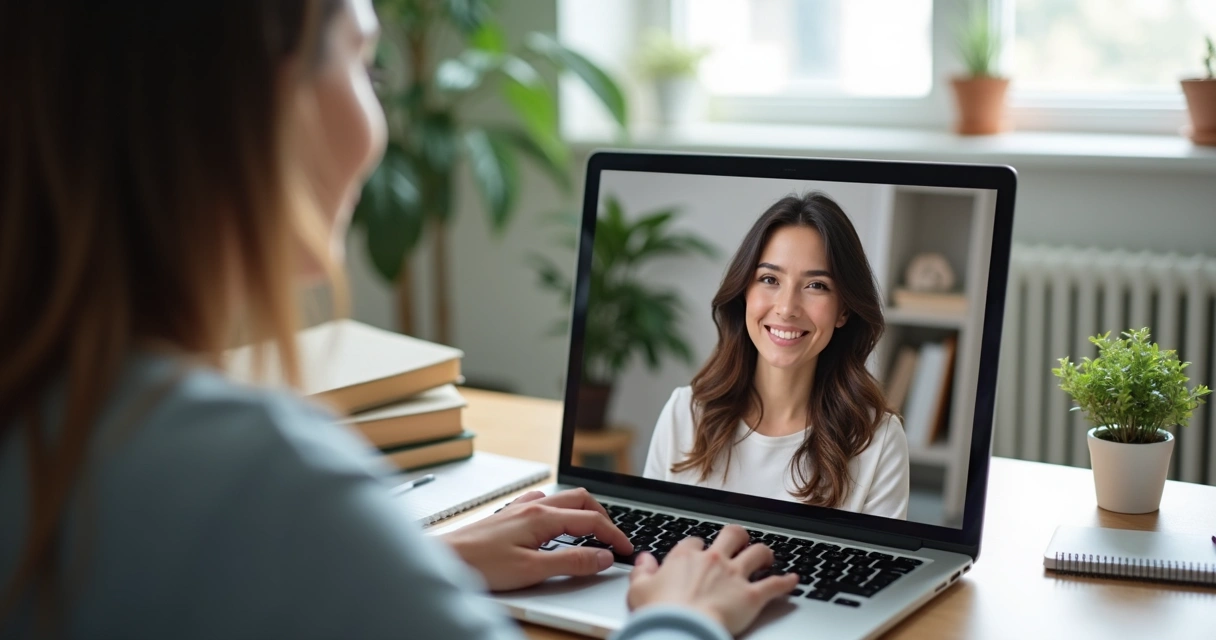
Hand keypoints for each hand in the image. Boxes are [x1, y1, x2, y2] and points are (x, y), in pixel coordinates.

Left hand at [440, 488, 633, 590]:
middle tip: (613, 539)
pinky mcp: (508, 515)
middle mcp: (533, 506)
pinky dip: (560, 511)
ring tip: (592, 531)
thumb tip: (603, 557)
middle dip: (603, 517)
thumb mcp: (532, 569)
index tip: (626, 551)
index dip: (614, 536)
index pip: (591, 521)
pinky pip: (543, 502)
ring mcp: (520, 508)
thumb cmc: (480, 565)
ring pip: (563, 499)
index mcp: (542, 517)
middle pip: (581, 500)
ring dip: (582, 511)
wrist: (444, 559)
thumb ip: (571, 562)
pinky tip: (555, 524)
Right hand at [626, 524, 798, 634]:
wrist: (680, 630)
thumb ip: (642, 572)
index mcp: (685, 558)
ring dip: (764, 553)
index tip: (699, 553)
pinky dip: (786, 582)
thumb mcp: (638, 590)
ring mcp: (734, 576)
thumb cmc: (660, 614)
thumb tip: (643, 560)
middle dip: (738, 536)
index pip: (694, 542)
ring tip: (767, 556)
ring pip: (757, 552)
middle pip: (732, 535)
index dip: (698, 547)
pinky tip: (793, 580)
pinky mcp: (751, 596)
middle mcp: (713, 561)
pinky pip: (775, 585)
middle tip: (740, 541)